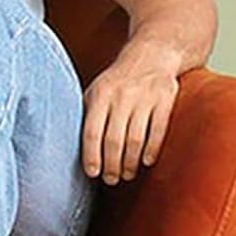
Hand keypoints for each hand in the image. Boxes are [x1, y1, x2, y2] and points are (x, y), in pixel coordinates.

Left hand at [81, 38, 181, 184]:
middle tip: (111, 179)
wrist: (151, 55)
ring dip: (131, 162)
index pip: (91, 130)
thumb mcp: (96, 91)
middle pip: (114, 139)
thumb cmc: (117, 81)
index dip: (91, 155)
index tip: (92, 173)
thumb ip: (87, 115)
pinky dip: (152, 149)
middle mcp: (121, 96)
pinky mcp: (166, 100)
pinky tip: (146, 162)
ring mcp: (144, 97)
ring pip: (136, 138)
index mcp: (100, 94)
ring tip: (127, 174)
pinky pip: (158, 130)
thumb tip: (70, 147)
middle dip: (112, 164)